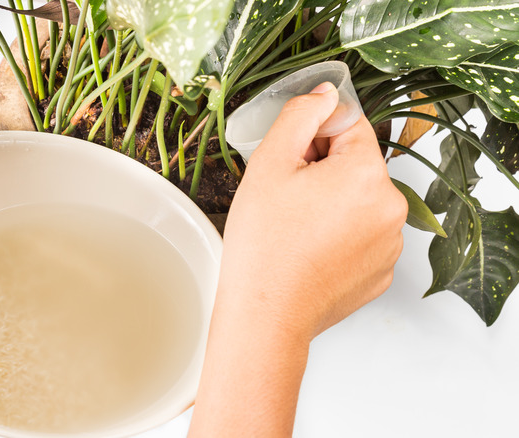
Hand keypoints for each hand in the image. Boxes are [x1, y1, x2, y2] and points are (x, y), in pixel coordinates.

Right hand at [189, 82, 406, 436]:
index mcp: (367, 173)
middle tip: (286, 198)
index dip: (314, 137)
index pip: (350, 124)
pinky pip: (363, 235)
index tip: (291, 161)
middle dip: (323, 171)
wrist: (266, 314)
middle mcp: (393, 206)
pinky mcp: (382, 272)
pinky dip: (340, 236)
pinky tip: (309, 250)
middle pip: (357, 164)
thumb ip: (300, 115)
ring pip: (360, 201)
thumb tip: (325, 93)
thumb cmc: (264, 243)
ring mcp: (391, 244)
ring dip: (333, 203)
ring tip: (296, 229)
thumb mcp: (269, 163)